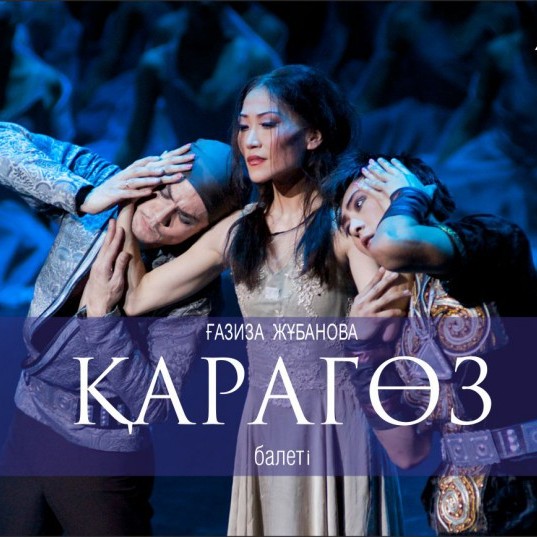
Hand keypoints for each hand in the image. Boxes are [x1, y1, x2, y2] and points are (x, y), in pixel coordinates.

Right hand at [80, 144, 195, 213]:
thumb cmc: (118, 189)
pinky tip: (149, 192)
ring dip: (152, 177)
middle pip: (153, 166)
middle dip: (172, 165)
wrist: (95, 199)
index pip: (160, 159)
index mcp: (138, 168)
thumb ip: (150, 170)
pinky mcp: (117, 193)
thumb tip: (163, 160)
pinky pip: (129, 193)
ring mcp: (124, 182)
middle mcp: (131, 172)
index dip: (175, 154)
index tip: (191, 150)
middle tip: (189, 163)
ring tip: (164, 175)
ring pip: (140, 178)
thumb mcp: (135, 179)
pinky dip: (139, 192)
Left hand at [80, 220, 130, 315]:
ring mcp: (95, 267)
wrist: (96, 307)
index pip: (112, 248)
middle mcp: (98, 264)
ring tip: (110, 229)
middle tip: (113, 221)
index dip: (116, 237)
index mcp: (104, 266)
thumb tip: (125, 253)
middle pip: (105, 245)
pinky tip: (106, 245)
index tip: (120, 227)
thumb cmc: (109, 296)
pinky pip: (101, 254)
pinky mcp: (96, 270)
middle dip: (110, 233)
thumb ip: (120, 267)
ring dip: (107, 238)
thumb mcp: (117, 283)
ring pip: (102, 249)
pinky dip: (105, 246)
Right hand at [348, 267, 410, 340]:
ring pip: (386, 299)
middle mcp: (363, 302)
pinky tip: (402, 312)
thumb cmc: (357, 321)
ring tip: (408, 292)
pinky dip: (396, 312)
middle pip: (378, 289)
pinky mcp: (374, 320)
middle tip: (397, 274)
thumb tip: (375, 289)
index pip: (370, 285)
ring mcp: (369, 311)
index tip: (384, 268)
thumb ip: (365, 299)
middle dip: (388, 280)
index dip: (377, 276)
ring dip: (398, 295)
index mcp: (360, 298)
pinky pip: (388, 314)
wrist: (354, 336)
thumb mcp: (358, 307)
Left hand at [360, 157, 435, 205]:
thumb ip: (430, 189)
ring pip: (378, 175)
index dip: (396, 164)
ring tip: (365, 168)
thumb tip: (435, 187)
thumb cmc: (421, 198)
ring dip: (371, 171)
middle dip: (380, 164)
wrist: (414, 201)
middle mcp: (398, 177)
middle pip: (387, 169)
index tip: (391, 160)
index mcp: (408, 177)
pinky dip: (367, 184)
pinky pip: (373, 186)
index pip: (401, 168)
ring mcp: (390, 182)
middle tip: (375, 160)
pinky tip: (361, 182)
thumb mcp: (428, 193)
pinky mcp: (384, 189)